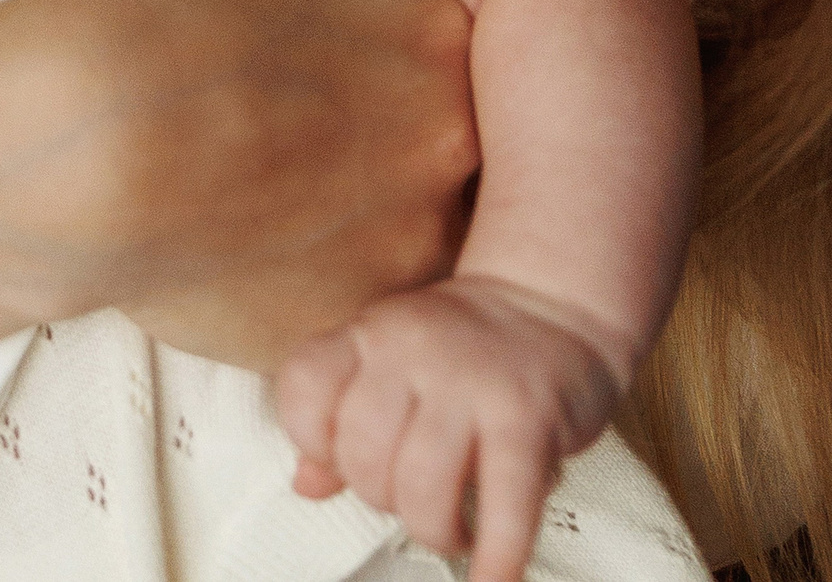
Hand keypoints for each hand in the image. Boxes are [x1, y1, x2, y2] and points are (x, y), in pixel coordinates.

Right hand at [0, 0, 477, 374]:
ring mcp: (375, 253)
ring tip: (238, 140)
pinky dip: (279, 259)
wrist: (51, 156)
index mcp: (431, 39)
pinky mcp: (306, 328)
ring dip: (333, 177)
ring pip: (381, 207)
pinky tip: (211, 217)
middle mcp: (434, 154)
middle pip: (431, 113)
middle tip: (276, 59)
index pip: (459, 10)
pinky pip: (317, 294)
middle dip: (371, 84)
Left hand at [276, 275, 627, 581]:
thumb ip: (344, 416)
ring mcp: (470, 382)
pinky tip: (492, 576)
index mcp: (368, 335)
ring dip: (432, 527)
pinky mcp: (527, 417)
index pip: (304, 387)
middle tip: (407, 500)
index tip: (336, 461)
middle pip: (363, 450)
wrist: (553, 303)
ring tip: (449, 529)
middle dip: (379, 496)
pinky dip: (497, 552)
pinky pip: (505, 501)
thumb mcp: (390, 361)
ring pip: (422, 482)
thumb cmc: (468, 343)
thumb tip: (306, 483)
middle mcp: (411, 351)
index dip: (311, 438)